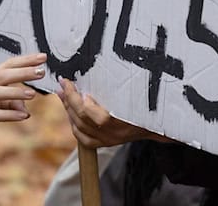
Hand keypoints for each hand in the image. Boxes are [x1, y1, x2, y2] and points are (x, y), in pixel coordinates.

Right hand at [0, 53, 47, 144]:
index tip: (43, 57)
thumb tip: (26, 108)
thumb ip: (12, 102)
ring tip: (33, 94)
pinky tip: (24, 116)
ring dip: (15, 92)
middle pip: (3, 75)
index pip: (8, 65)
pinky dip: (9, 114)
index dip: (25, 60)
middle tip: (42, 72)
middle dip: (23, 72)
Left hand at [57, 77, 171, 148]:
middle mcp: (113, 134)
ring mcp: (107, 140)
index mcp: (123, 122)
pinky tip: (70, 113)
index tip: (79, 89)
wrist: (154, 126)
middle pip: (85, 120)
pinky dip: (74, 125)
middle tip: (64, 84)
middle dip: (71, 100)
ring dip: (69, 110)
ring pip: (80, 128)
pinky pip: (83, 139)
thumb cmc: (145, 106)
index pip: (99, 118)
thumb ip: (117, 89)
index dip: (85, 105)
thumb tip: (98, 73)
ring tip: (63, 94)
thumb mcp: (135, 95)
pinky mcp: (103, 144)